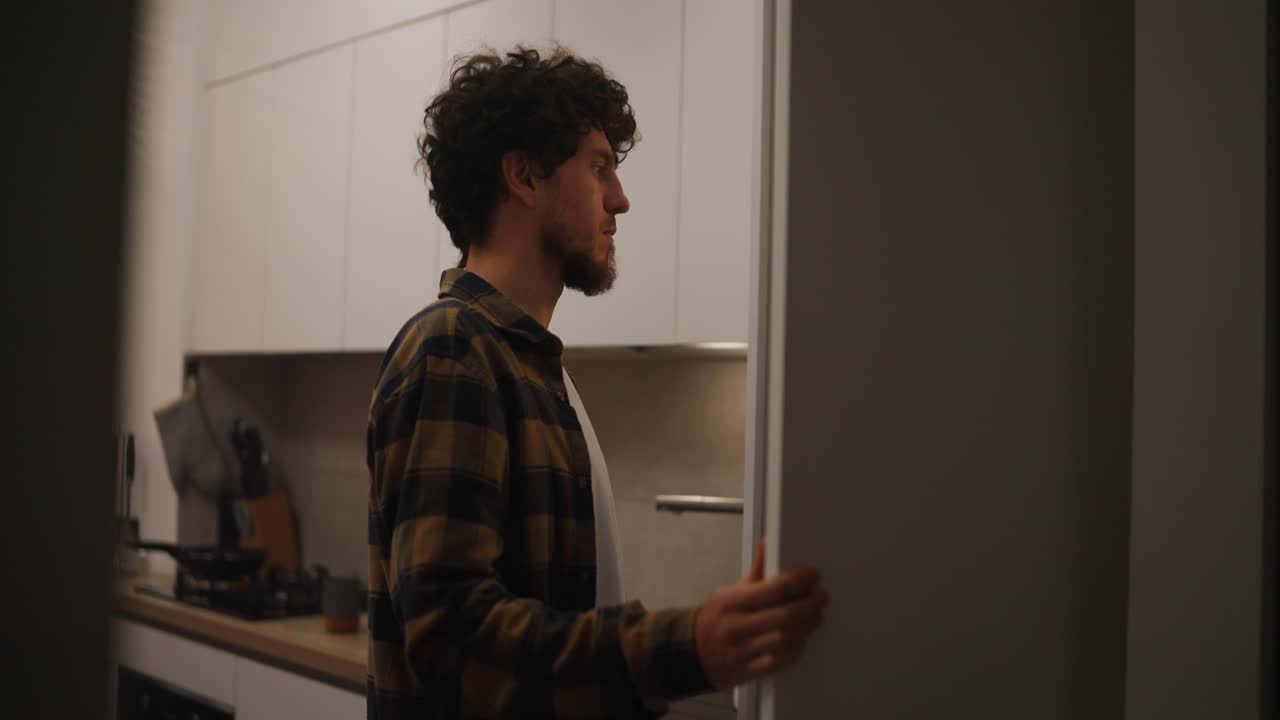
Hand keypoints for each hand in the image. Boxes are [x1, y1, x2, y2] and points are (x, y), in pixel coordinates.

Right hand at [693, 539, 828, 688]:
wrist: (693, 653)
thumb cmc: (717, 618)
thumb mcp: (731, 591)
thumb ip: (757, 570)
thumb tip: (770, 543)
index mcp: (730, 602)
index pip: (773, 589)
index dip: (799, 581)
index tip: (813, 576)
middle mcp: (735, 626)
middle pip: (784, 615)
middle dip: (810, 605)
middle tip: (821, 597)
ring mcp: (742, 651)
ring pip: (785, 639)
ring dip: (807, 626)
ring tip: (816, 616)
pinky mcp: (748, 671)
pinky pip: (780, 661)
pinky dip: (796, 648)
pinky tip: (802, 638)